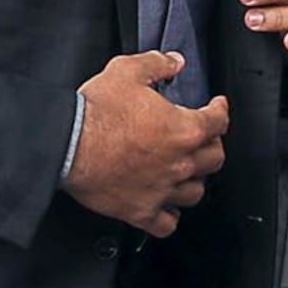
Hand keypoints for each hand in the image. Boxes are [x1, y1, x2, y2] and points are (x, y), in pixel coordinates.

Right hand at [66, 51, 228, 237]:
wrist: (66, 144)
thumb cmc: (94, 112)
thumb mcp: (126, 71)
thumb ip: (155, 64)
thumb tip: (173, 62)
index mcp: (183, 129)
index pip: (218, 122)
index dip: (220, 111)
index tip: (217, 108)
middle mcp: (178, 163)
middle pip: (214, 159)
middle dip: (213, 146)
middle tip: (205, 139)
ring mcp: (161, 190)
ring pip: (195, 193)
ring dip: (194, 181)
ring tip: (187, 173)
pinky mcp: (140, 211)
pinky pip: (166, 224)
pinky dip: (170, 217)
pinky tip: (167, 209)